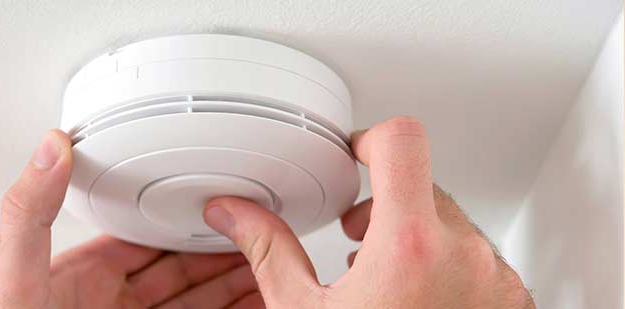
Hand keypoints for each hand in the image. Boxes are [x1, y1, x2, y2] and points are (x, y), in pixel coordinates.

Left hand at [0, 130, 259, 308]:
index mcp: (83, 277)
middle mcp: (113, 306)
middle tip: (262, 239)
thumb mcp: (16, 279)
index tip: (218, 205)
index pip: (144, 238)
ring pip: (196, 303)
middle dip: (221, 253)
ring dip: (233, 287)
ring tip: (270, 271)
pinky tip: (253, 305)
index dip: (183, 221)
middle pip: (180, 271)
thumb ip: (30, 215)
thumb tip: (49, 149)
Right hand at [202, 117, 535, 307]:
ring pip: (454, 223)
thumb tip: (234, 213)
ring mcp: (494, 280)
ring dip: (417, 236)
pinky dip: (447, 266)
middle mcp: (463, 255)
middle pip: (425, 184)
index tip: (355, 155)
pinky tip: (416, 300)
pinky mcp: (510, 301)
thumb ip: (269, 249)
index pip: (402, 141)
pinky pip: (480, 259)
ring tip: (384, 275)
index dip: (371, 138)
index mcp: (408, 245)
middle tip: (356, 236)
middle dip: (385, 203)